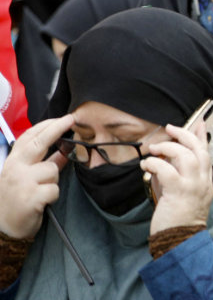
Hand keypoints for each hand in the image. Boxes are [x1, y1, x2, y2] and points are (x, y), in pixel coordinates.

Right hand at [0, 114, 73, 239]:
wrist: (3, 228)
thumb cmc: (16, 199)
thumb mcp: (25, 178)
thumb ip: (45, 163)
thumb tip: (65, 151)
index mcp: (13, 161)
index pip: (29, 137)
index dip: (47, 125)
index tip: (64, 118)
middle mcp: (15, 168)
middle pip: (39, 143)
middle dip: (56, 128)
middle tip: (71, 119)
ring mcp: (22, 182)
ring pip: (53, 170)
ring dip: (52, 181)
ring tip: (40, 192)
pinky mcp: (30, 197)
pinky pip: (54, 189)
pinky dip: (52, 196)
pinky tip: (41, 203)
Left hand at [141, 120, 212, 234]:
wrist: (180, 240)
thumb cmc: (179, 220)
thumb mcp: (184, 195)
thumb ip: (179, 177)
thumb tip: (164, 161)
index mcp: (206, 181)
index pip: (207, 152)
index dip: (202, 136)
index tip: (199, 122)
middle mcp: (203, 181)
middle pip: (198, 149)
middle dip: (185, 134)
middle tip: (171, 128)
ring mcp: (193, 186)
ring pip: (185, 155)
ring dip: (168, 147)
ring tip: (155, 148)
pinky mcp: (179, 191)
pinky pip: (167, 170)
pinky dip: (155, 163)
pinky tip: (147, 164)